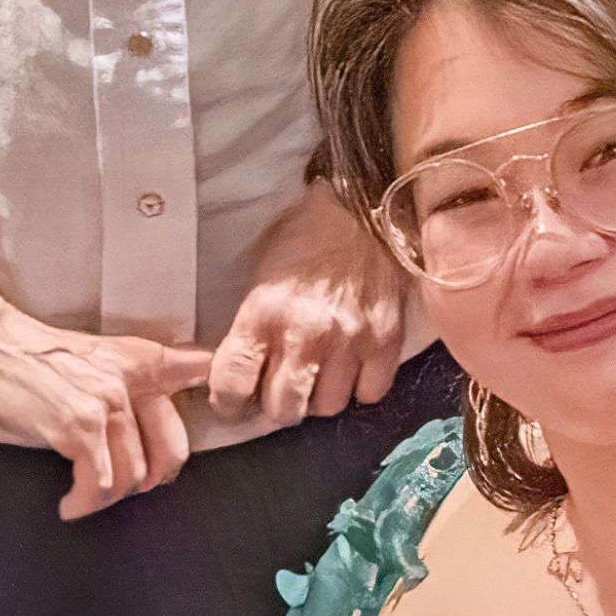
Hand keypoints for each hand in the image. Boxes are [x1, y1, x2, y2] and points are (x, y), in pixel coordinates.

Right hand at [0, 303, 209, 519]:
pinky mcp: (78, 426)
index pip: (201, 371)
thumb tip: (156, 425)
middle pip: (171, 453)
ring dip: (107, 499)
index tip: (209, 426)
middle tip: (121, 488)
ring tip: (84, 496)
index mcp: (142, 360)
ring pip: (132, 478)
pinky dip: (84, 503)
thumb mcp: (96, 358)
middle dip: (149, 483)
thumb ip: (133, 382)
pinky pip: (99, 485)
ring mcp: (107, 403)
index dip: (222, 399)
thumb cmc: (33, 358)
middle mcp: (132, 380)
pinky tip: (69, 504)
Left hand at [201, 184, 414, 435]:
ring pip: (327, 407)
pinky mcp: (386, 341)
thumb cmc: (303, 237)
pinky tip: (351, 368)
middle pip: (283, 409)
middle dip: (276, 405)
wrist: (361, 206)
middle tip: (278, 389)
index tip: (233, 404)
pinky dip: (359, 388)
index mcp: (263, 313)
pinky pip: (369, 394)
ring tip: (317, 374)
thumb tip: (238, 373)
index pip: (233, 385)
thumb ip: (249, 326)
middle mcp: (305, 334)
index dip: (229, 404)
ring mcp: (350, 340)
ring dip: (319, 396)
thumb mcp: (259, 274)